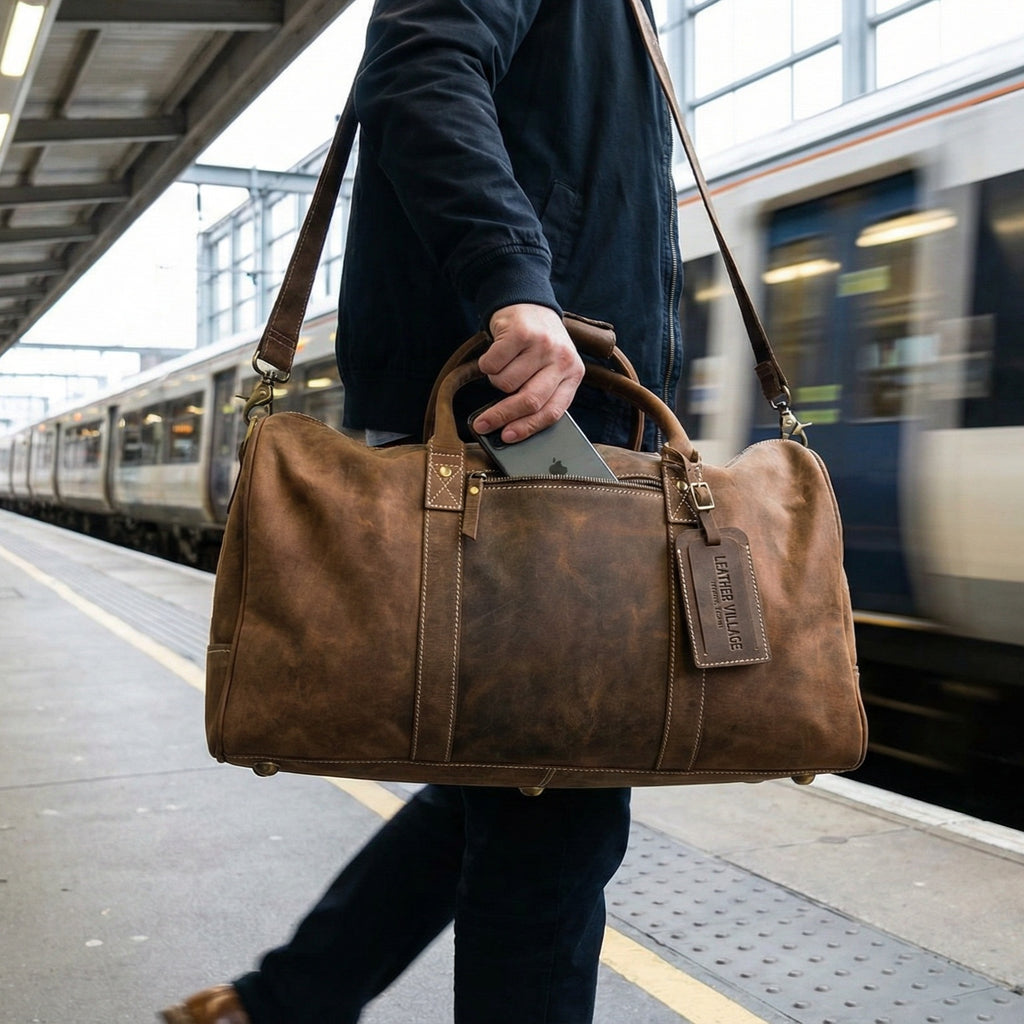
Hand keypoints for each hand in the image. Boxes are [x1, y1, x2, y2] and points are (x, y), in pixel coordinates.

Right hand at [472, 304, 583, 442]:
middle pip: (529, 400)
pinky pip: (492, 364)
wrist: (529, 304)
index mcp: (573, 374)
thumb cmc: (537, 345)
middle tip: (483, 424)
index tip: (507, 437)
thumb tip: (512, 427)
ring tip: (504, 366)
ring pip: (506, 383)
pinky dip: (487, 364)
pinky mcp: (521, 333)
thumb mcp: (550, 369)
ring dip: (496, 380)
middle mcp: (562, 359)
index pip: (553, 412)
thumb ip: (541, 394)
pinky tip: (497, 353)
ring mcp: (542, 345)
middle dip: (502, 416)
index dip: (527, 428)